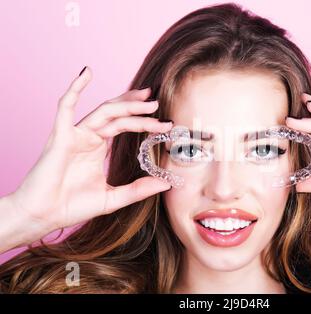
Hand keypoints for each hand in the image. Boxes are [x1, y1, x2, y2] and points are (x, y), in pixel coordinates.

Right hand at [2, 67, 171, 250]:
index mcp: (98, 147)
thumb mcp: (113, 198)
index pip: (124, 125)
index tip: (165, 124)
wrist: (43, 216)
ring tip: (148, 101)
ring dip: (126, 103)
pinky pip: (65, 107)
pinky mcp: (60, 136)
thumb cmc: (72, 206)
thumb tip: (166, 183)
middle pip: (117, 114)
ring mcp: (74, 134)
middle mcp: (88, 137)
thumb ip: (138, 189)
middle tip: (157, 104)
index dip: (144, 122)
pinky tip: (87, 72)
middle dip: (138, 108)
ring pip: (104, 111)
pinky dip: (75, 88)